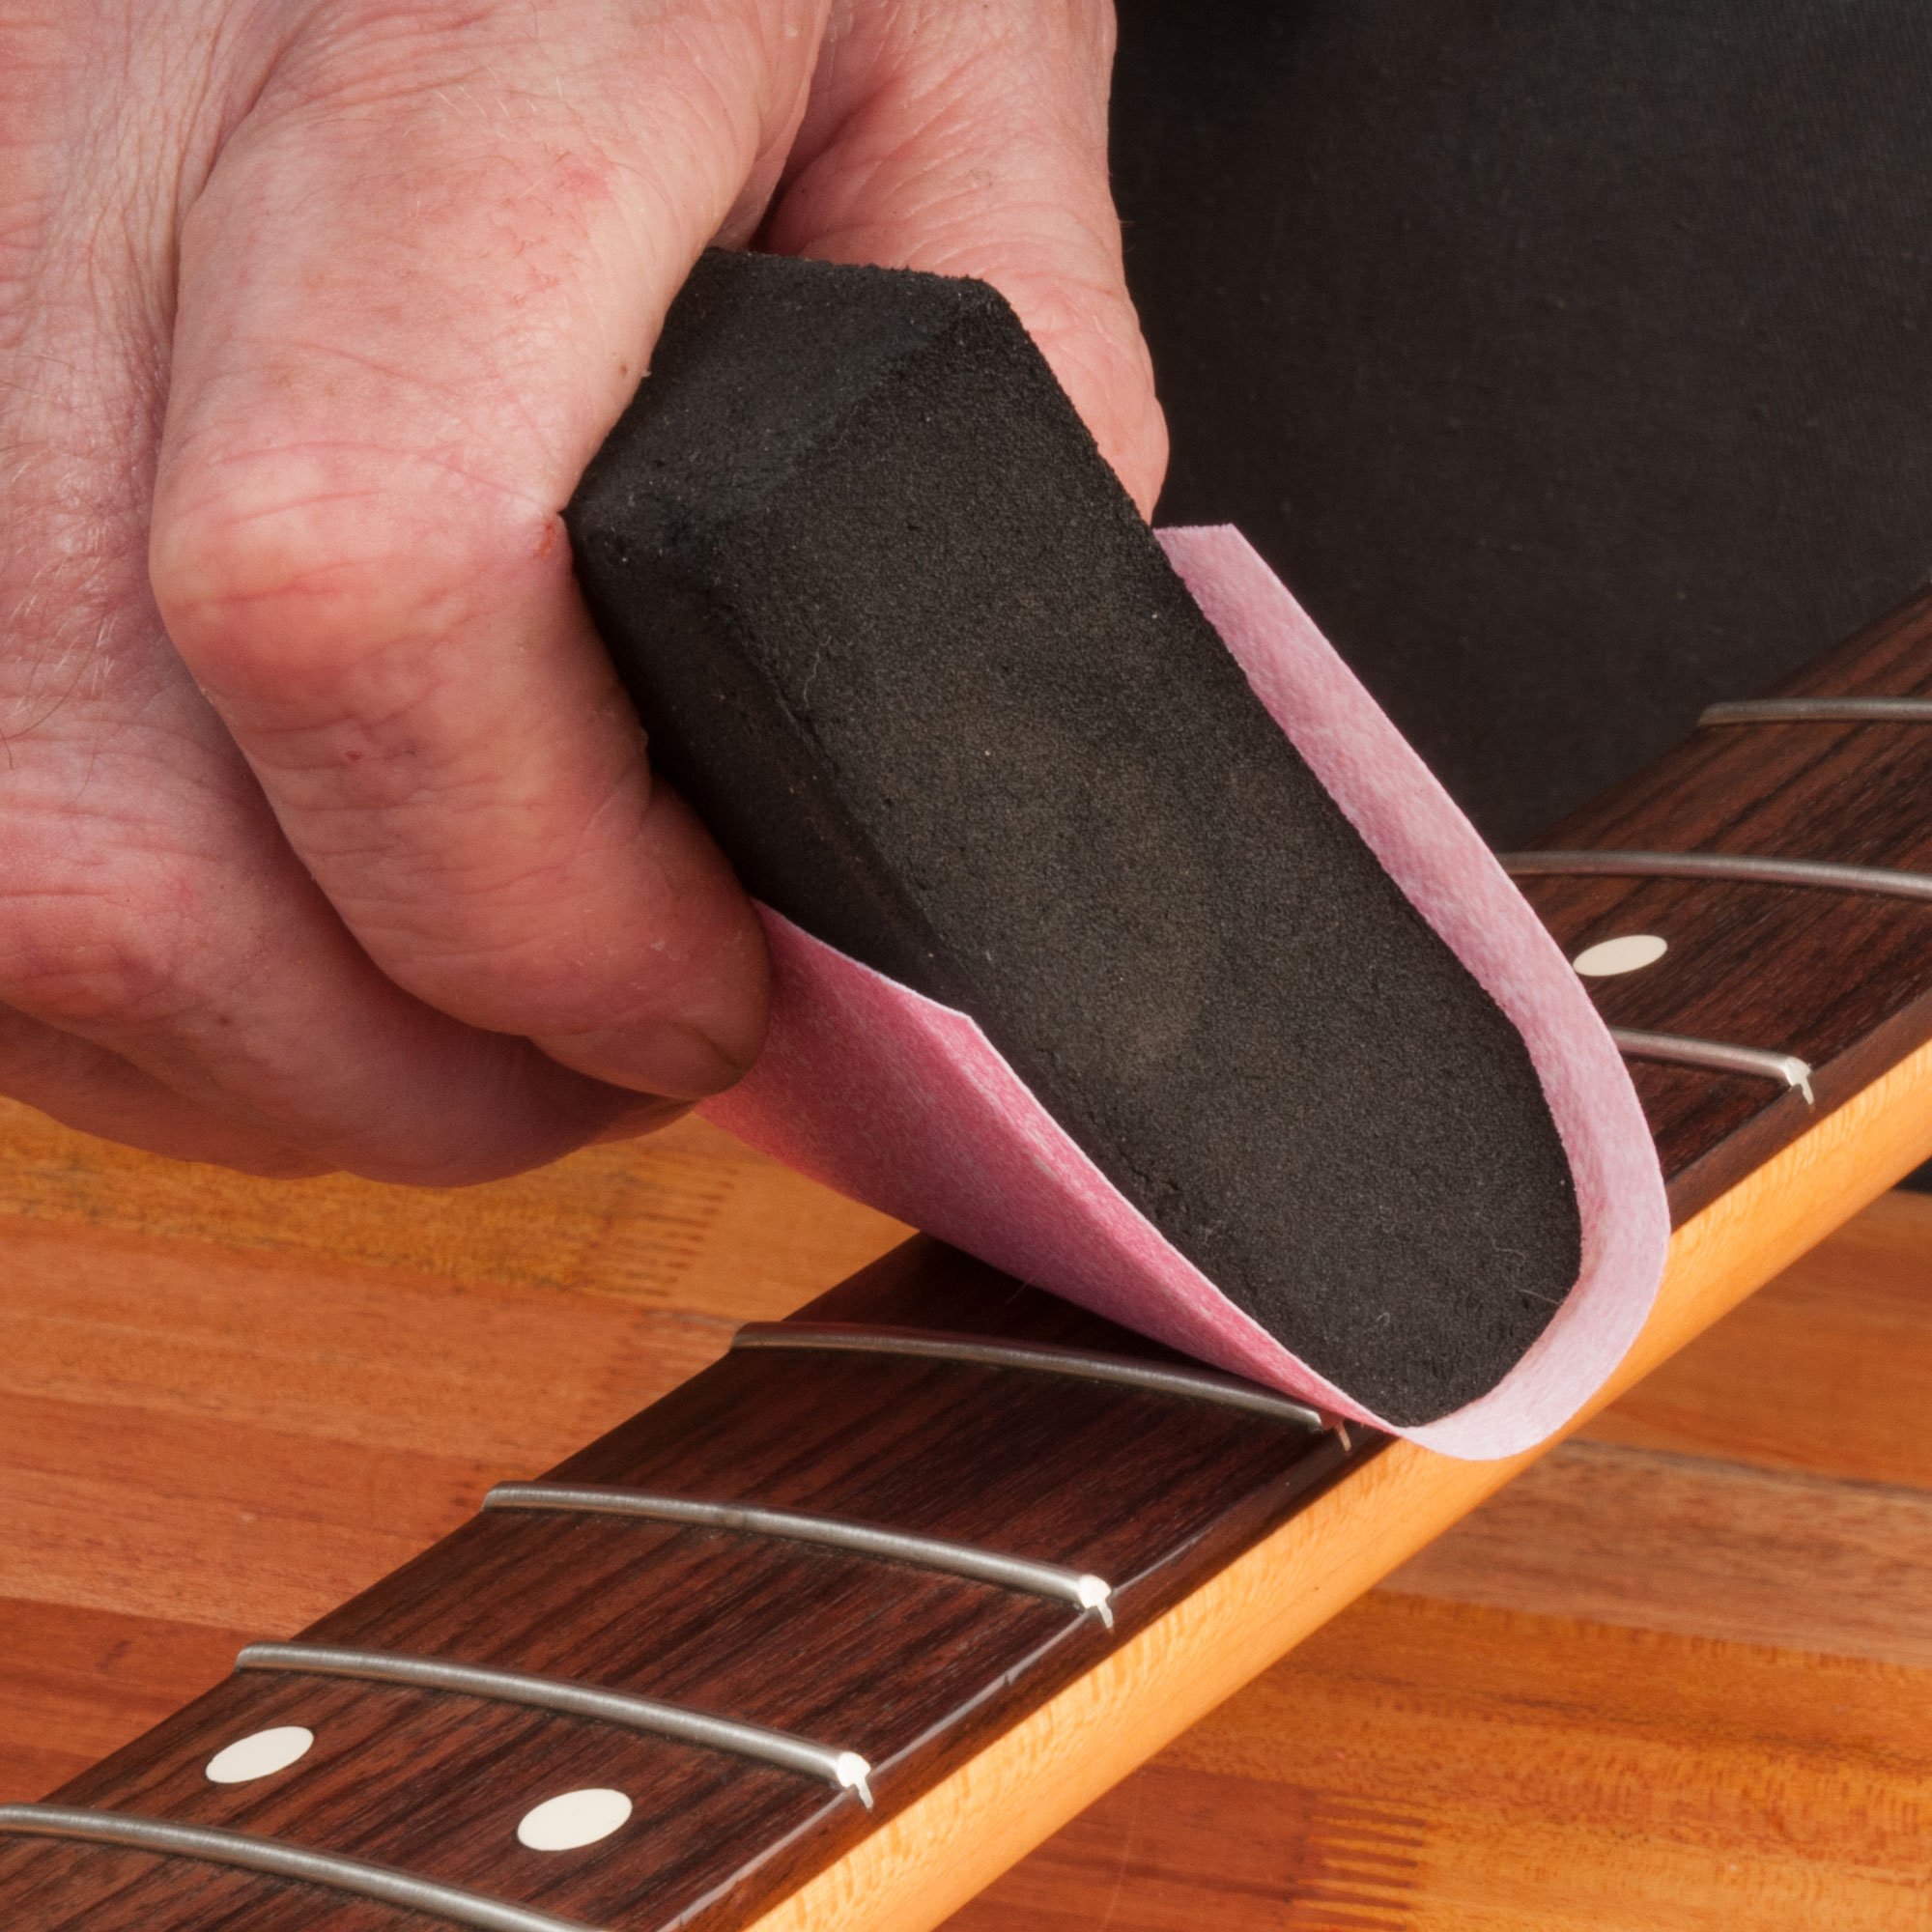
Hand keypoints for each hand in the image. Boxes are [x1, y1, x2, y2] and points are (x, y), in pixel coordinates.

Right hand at [0, 0, 1164, 1182]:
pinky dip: (135, 978)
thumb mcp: (954, 81)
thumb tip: (959, 721)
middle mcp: (97, 174)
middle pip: (127, 838)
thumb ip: (1010, 385)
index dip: (536, 903)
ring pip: (17, 886)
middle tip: (609, 1051)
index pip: (357, 584)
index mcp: (440, 82)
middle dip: (411, 1062)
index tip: (703, 990)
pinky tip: (301, 934)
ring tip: (470, 1010)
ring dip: (268, 1048)